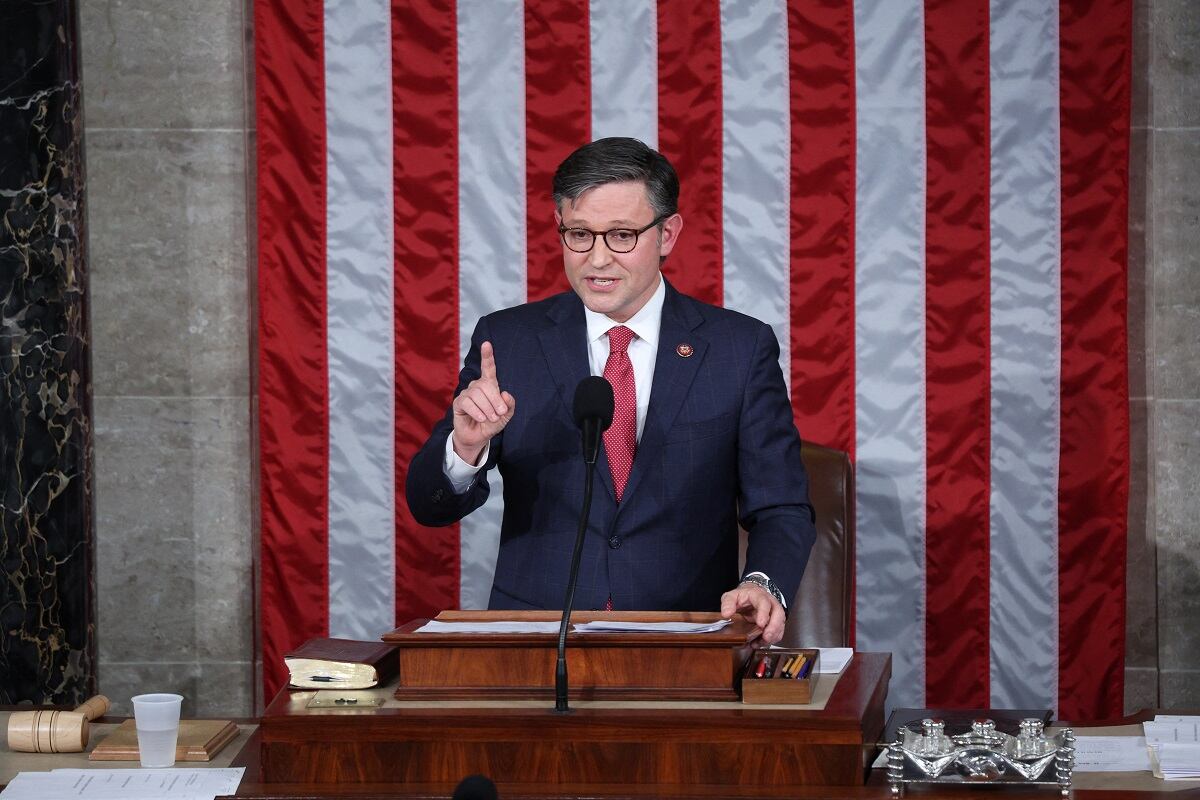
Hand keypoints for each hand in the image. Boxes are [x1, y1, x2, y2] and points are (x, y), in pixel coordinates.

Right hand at [451, 341, 515, 464]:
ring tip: (491, 418)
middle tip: (500, 413)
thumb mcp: (506, 416)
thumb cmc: (492, 423)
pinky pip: (467, 402)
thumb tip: (505, 393)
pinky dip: (477, 411)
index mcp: (489, 385)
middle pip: (486, 385)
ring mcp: (466, 393)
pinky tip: (481, 418)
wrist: (478, 437)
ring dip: (487, 408)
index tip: (487, 344)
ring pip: (477, 394)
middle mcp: (477, 386)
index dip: (487, 356)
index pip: (488, 368)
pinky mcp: (458, 403)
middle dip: (495, 400)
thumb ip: (509, 405)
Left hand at [721, 583, 785, 643]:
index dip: (764, 613)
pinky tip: (759, 643)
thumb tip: (726, 614)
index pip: (764, 602)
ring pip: (780, 624)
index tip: (761, 624)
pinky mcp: (775, 622)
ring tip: (760, 643)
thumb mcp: (731, 596)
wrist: (750, 595)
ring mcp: (774, 613)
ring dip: (772, 636)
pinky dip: (771, 640)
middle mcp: (770, 603)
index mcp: (759, 596)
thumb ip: (728, 603)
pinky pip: (778, 632)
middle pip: (778, 614)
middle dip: (774, 627)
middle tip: (766, 637)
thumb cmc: (742, 596)